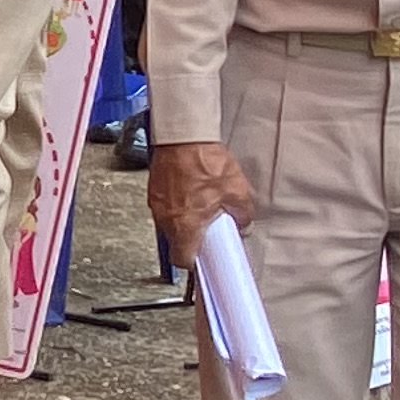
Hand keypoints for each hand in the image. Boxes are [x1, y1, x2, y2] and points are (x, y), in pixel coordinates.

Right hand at [146, 136, 256, 261]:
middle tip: (207, 228)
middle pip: (176, 242)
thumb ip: (243, 214)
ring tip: (200, 205)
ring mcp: (157, 204)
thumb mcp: (237, 191)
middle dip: (191, 239)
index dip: (193, 262)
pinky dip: (177, 204)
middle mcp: (167, 219)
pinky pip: (165, 206)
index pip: (182, 260)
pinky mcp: (154, 189)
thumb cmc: (204, 161)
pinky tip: (190, 191)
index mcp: (185, 226)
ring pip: (170, 224)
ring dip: (183, 221)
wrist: (183, 136)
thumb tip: (244, 223)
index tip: (204, 257)